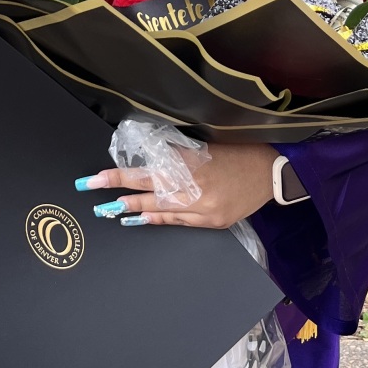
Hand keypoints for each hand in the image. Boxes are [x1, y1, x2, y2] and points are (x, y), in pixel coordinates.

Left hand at [75, 143, 275, 229]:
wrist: (271, 171)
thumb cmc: (237, 150)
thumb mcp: (204, 145)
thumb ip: (175, 153)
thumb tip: (146, 156)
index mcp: (192, 166)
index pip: (146, 172)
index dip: (119, 176)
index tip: (95, 179)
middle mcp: (196, 190)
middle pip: (150, 196)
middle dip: (122, 199)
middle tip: (97, 202)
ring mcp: (206, 210)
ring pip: (164, 213)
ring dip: (138, 212)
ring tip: (116, 212)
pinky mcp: (215, 223)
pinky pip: (182, 223)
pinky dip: (162, 220)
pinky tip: (145, 220)